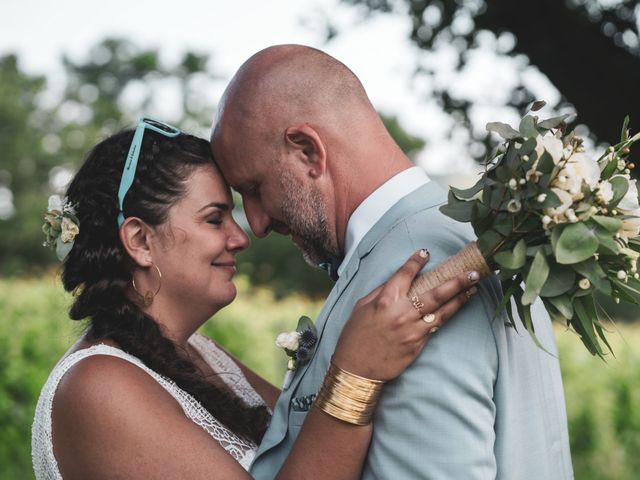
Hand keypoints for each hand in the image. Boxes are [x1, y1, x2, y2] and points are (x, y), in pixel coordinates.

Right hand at [333, 249, 479, 380]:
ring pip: (442, 311)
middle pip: (435, 292)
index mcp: (385, 300)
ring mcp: (412, 330)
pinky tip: (458, 307)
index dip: (416, 261)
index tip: (426, 253)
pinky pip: (436, 327)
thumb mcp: (361, 307)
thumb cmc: (355, 336)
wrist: (356, 368)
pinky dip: (448, 315)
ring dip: (459, 298)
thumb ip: (380, 292)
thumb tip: (397, 280)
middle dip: (456, 281)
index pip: (405, 275)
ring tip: (473, 288)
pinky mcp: (417, 344)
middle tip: (472, 272)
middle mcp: (401, 313)